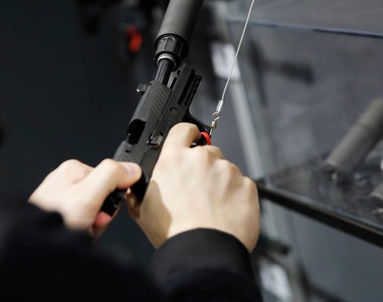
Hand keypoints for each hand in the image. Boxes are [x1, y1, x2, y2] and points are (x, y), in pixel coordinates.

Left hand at [29, 158, 141, 237]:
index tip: (103, 210)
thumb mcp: (88, 196)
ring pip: (92, 213)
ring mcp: (60, 199)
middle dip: (100, 216)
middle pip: (102, 197)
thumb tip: (131, 169)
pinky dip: (81, 232)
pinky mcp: (57, 215)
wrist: (33, 248)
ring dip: (91, 227)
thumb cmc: (54, 220)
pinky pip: (80, 223)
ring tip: (79, 232)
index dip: (112, 199)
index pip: (110, 179)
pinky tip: (73, 236)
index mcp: (74, 169)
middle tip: (89, 224)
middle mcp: (66, 181)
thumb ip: (111, 177)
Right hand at [127, 123, 259, 249]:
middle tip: (197, 191)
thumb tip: (135, 188)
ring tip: (211, 207)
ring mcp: (227, 170)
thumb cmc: (173, 233)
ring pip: (225, 170)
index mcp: (174, 159)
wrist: (203, 253)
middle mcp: (202, 158)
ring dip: (220, 183)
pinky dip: (236, 196)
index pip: (182, 129)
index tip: (190, 139)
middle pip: (206, 152)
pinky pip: (242, 185)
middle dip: (203, 168)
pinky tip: (225, 213)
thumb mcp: (142, 209)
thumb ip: (139, 190)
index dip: (187, 134)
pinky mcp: (247, 185)